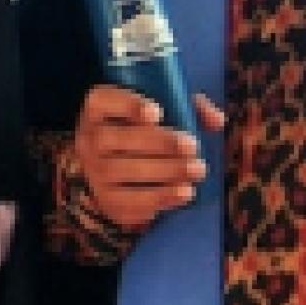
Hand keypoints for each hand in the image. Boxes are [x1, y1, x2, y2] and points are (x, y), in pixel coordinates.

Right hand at [70, 84, 222, 231]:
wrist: (117, 166)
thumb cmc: (144, 130)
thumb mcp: (164, 108)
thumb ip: (190, 108)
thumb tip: (217, 120)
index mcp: (98, 108)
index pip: (103, 101)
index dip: (128, 106)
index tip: (157, 113)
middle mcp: (88, 138)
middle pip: (112, 139)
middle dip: (156, 144)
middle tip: (193, 150)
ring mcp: (92, 171)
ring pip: (116, 172)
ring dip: (160, 174)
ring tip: (194, 175)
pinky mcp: (103, 199)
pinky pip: (123, 203)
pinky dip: (155, 200)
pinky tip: (181, 194)